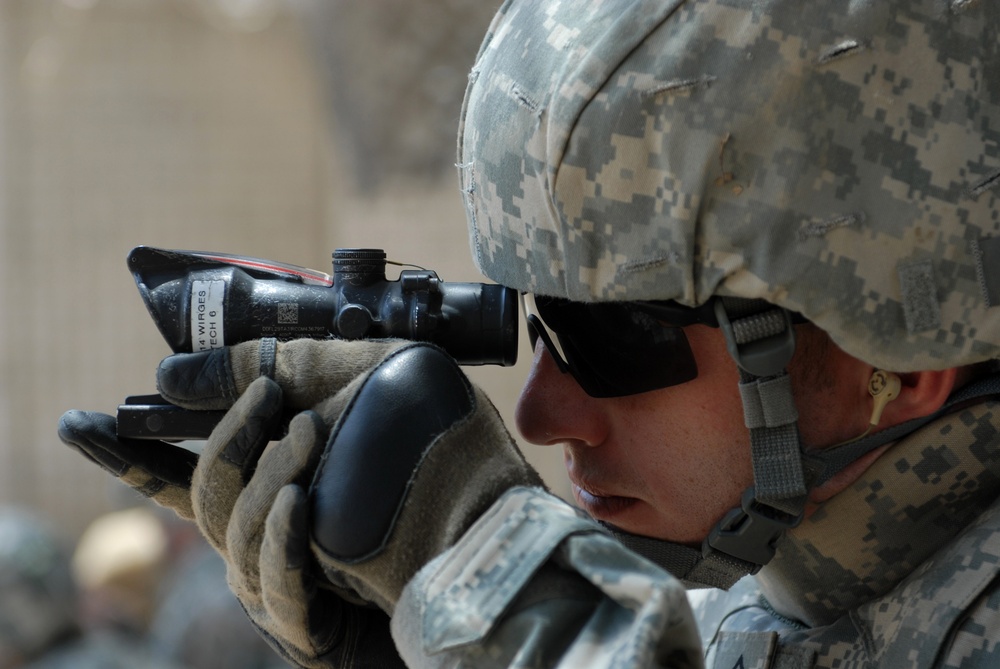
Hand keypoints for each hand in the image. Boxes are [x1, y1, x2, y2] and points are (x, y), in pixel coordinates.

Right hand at [60, 338, 543, 666]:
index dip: (129, 451)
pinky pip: (272, 579)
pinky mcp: (311, 619)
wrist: (491, 525)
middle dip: (229, 433)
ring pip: (234, 529)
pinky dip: (280, 532)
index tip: (80, 425)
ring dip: (266, 472)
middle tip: (273, 391)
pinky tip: (301, 499)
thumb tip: (173, 372)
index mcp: (270, 488)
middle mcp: (266, 535)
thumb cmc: (426, 454)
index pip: (181, 471)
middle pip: (205, 491)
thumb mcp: (356, 386)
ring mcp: (285, 579)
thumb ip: (275, 369)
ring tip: (309, 431)